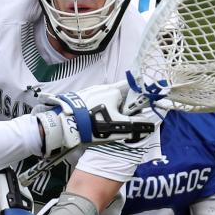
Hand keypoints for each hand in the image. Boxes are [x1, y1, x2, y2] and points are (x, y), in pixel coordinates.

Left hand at [34, 81, 160, 152]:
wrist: (64, 124)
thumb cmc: (95, 124)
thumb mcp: (118, 127)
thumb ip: (136, 125)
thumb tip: (149, 124)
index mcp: (114, 91)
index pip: (132, 89)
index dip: (137, 98)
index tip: (139, 109)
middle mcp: (102, 87)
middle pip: (118, 95)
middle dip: (122, 107)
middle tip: (121, 120)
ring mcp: (89, 91)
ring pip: (105, 99)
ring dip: (108, 108)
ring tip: (105, 123)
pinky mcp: (78, 98)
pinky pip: (93, 102)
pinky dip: (96, 109)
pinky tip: (93, 121)